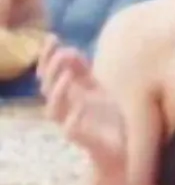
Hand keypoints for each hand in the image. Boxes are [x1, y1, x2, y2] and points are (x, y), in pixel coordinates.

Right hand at [36, 36, 124, 171]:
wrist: (117, 147)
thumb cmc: (104, 116)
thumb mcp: (96, 89)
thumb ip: (83, 71)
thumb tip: (69, 50)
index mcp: (67, 94)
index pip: (49, 73)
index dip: (47, 56)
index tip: (52, 37)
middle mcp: (64, 108)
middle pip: (47, 88)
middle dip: (52, 70)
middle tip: (62, 54)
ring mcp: (70, 123)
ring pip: (54, 110)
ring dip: (58, 92)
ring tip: (67, 77)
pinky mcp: (81, 139)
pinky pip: (72, 129)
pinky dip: (74, 117)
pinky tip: (81, 105)